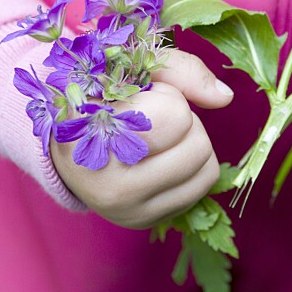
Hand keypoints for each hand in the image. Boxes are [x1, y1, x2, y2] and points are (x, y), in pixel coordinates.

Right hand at [50, 49, 233, 228]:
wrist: (65, 147)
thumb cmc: (102, 100)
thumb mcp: (132, 70)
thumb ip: (181, 71)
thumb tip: (225, 98)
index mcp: (96, 134)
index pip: (176, 115)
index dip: (166, 97)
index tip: (140, 100)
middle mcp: (108, 182)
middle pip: (198, 145)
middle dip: (184, 122)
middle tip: (154, 119)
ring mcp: (125, 209)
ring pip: (206, 170)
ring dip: (190, 144)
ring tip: (159, 137)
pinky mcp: (140, 222)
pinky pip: (200, 190)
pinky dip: (191, 167)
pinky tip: (162, 158)